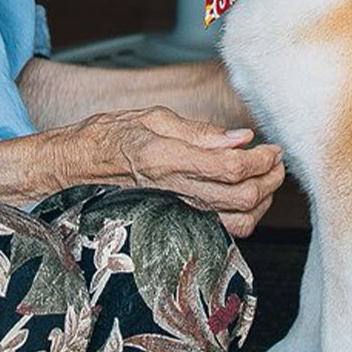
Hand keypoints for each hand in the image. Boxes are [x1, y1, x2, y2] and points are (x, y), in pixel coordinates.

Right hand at [57, 107, 284, 237]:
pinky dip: (246, 216)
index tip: (272, 148)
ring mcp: (179, 212)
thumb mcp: (154, 119)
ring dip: (263, 201)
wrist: (76, 170)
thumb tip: (243, 139)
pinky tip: (246, 197)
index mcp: (170, 159)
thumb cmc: (112, 139)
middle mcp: (176, 191)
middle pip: (243, 197)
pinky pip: (225, 232)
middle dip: (271, 179)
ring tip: (266, 179)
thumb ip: (202, 132)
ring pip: (240, 221)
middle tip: (275, 162)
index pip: (232, 167)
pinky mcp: (181, 224)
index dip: (262, 159)